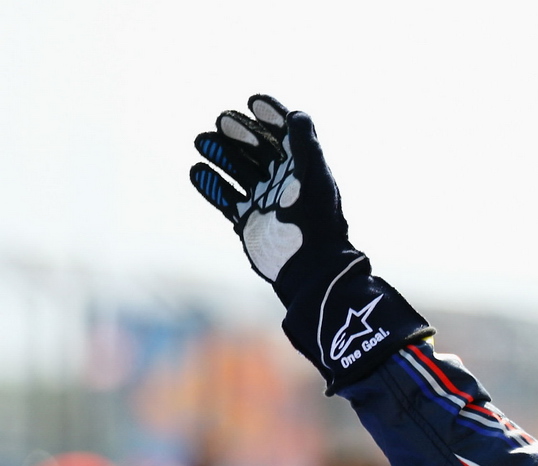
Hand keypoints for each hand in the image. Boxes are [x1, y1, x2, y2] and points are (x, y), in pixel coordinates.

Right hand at [190, 96, 349, 296]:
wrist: (308, 267)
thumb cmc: (315, 221)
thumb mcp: (313, 179)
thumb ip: (305, 146)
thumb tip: (296, 114)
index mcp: (303, 169)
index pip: (286, 135)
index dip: (272, 116)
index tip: (254, 101)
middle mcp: (283, 182)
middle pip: (257, 149)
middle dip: (240, 133)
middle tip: (222, 120)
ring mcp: (264, 200)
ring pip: (238, 170)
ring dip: (221, 154)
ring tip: (202, 140)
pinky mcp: (248, 219)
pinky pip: (225, 197)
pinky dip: (211, 184)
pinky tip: (198, 170)